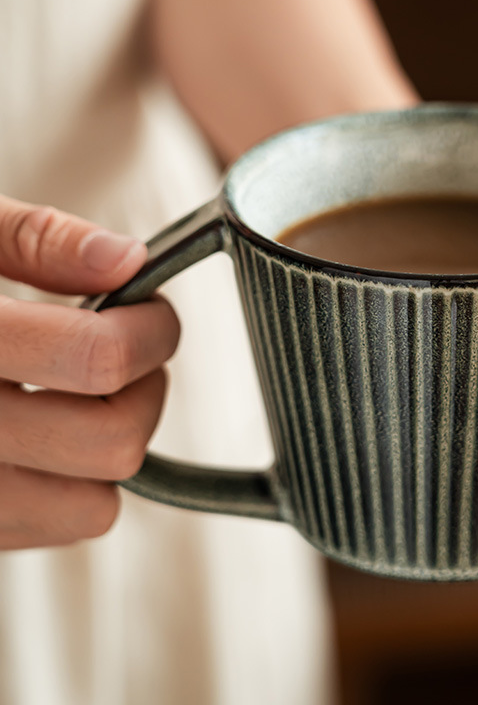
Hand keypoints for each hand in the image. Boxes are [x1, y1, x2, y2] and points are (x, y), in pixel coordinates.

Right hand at [0, 196, 179, 548]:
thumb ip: (36, 240)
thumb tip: (126, 261)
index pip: (96, 359)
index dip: (150, 329)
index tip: (148, 310)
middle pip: (111, 443)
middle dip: (143, 390)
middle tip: (124, 352)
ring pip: (93, 506)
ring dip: (112, 444)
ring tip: (83, 394)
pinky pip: (56, 527)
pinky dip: (73, 484)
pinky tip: (44, 431)